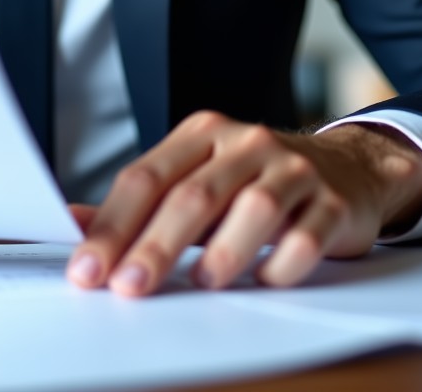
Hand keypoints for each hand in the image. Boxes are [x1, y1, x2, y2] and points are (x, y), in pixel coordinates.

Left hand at [66, 111, 421, 295]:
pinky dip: (282, 264)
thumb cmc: (255, 179)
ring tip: (202, 284)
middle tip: (128, 286)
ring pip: (252, 208)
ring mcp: (292, 169)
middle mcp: (245, 143)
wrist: (346, 167)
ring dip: (223, 252)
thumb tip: (74, 225)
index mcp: (202, 135)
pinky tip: (264, 280)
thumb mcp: (194, 178)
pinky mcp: (332, 201)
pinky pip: (307, 235)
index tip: (87, 269)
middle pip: (193, 194)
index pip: (146, 176)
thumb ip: (139, 203)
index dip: (113, 224)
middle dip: (156, 245)